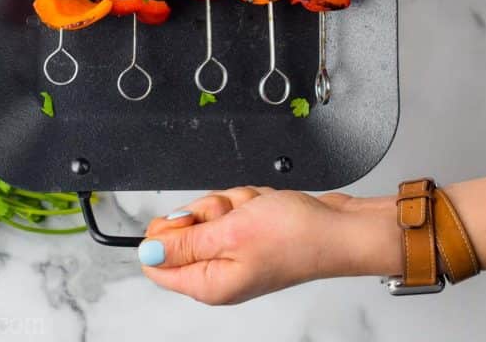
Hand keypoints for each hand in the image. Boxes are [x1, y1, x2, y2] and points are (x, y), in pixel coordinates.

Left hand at [138, 185, 401, 304]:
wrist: (338, 228)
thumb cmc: (294, 235)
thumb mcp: (230, 233)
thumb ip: (185, 242)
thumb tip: (147, 252)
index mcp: (209, 284)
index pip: (158, 264)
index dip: (165, 233)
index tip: (187, 219)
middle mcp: (220, 272)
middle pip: (185, 230)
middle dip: (207, 210)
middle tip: (231, 214)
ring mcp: (236, 252)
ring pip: (210, 213)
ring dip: (232, 202)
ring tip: (255, 210)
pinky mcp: (251, 235)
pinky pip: (233, 208)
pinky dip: (248, 200)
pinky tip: (266, 206)